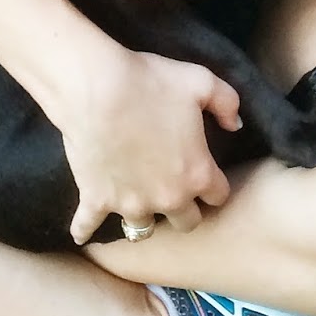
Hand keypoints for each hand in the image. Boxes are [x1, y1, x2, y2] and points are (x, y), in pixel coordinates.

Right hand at [58, 47, 238, 243]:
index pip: (219, 196)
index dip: (214, 185)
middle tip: (176, 191)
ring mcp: (129, 203)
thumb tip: (235, 124)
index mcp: (197, 173)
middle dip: (185, 209)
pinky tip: (80, 234)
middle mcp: (167, 198)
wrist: (97, 89)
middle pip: (186, 222)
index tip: (206, 175)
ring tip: (139, 206)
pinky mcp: (95, 199)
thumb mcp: (202, 82)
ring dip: (143, 218)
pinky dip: (83, 229)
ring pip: (143, 230)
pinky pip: (87, 225)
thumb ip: (227, 103)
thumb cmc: (151, 83)